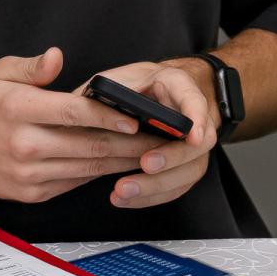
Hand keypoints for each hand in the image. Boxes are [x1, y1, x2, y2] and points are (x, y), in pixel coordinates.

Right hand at [0, 48, 161, 202]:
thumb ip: (31, 67)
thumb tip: (56, 57)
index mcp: (16, 109)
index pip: (73, 112)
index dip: (109, 116)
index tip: (137, 117)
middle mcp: (23, 144)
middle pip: (88, 145)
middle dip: (129, 143)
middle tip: (159, 139)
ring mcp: (28, 173)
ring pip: (86, 168)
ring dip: (121, 162)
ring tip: (150, 153)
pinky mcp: (32, 192)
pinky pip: (74, 182)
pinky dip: (99, 173)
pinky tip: (120, 165)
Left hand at [82, 58, 218, 209]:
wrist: (150, 93)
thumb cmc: (132, 84)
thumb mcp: (117, 77)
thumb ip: (105, 90)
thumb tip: (77, 106)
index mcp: (176, 85)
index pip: (194, 98)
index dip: (197, 117)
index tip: (192, 136)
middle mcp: (191, 116)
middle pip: (199, 142)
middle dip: (173, 157)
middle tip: (146, 164)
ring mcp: (192, 142)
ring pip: (191, 168)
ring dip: (159, 184)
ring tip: (124, 190)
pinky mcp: (185, 164)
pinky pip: (178, 185)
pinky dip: (153, 195)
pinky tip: (129, 198)